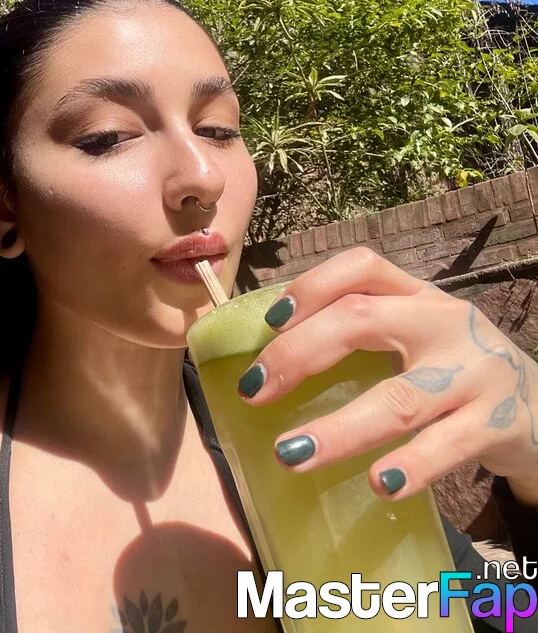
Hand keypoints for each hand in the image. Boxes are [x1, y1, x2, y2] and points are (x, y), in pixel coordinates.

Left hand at [237, 247, 537, 500]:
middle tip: (253, 390)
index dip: (312, 286)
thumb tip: (272, 361)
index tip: (271, 321)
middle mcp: (445, 322)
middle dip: (299, 353)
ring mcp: (475, 371)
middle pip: (363, 320)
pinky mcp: (498, 423)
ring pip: (399, 398)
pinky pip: (447, 446)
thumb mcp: (418, 335)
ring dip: (339, 428)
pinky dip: (412, 465)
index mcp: (418, 296)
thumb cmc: (455, 369)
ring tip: (290, 453)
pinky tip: (378, 483)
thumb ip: (365, 332)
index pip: (363, 267)